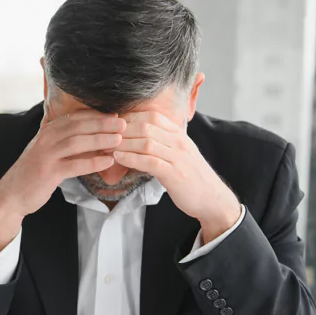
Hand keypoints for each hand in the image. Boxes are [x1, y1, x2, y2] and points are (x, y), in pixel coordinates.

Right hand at [0, 110, 124, 255]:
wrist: (11, 194)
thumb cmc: (33, 173)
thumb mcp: (47, 152)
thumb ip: (64, 142)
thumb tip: (93, 137)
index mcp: (47, 132)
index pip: (74, 118)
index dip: (96, 115)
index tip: (115, 115)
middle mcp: (45, 139)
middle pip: (78, 126)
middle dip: (102, 124)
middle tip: (123, 124)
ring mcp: (46, 155)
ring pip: (77, 142)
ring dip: (100, 139)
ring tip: (119, 140)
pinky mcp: (48, 172)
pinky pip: (74, 165)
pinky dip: (92, 162)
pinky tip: (108, 161)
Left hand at [113, 111, 240, 243]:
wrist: (212, 198)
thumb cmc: (191, 176)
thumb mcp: (178, 153)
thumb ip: (162, 142)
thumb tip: (138, 136)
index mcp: (179, 134)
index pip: (151, 116)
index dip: (129, 118)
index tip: (112, 124)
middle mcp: (179, 142)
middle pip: (146, 126)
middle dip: (122, 130)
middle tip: (103, 135)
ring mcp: (178, 157)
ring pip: (146, 142)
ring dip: (123, 143)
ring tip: (106, 146)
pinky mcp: (174, 174)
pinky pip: (149, 161)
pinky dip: (131, 158)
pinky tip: (118, 157)